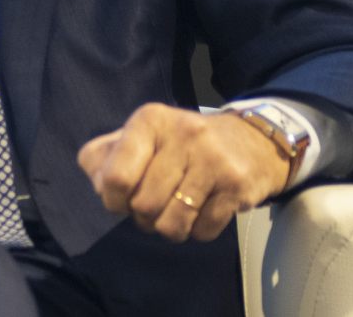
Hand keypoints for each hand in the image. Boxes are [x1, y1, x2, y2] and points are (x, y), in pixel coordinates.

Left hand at [76, 103, 289, 242]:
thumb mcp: (142, 136)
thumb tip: (99, 185)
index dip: (113, 199)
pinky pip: (202, 232)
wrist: (252, 141)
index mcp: (150, 120)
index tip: (123, 198)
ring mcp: (212, 159)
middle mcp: (182, 134)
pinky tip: (203, 210)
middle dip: (143, 217)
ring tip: (177, 210)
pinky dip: (198, 231)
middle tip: (155, 205)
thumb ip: (106, 156)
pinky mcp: (236, 185)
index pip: (116, 177)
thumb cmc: (182, 144)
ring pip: (171, 224)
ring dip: (170, 228)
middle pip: (143, 206)